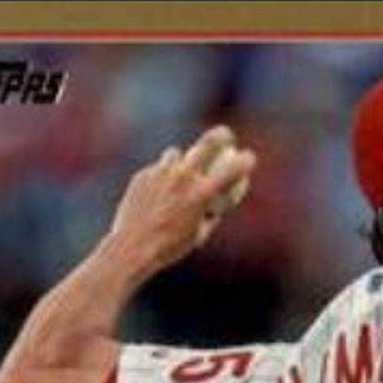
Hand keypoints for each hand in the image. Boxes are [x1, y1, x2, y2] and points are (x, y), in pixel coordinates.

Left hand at [108, 125, 255, 269]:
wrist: (133, 247)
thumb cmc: (171, 247)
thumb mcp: (199, 234)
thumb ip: (211, 214)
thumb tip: (221, 203)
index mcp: (202, 194)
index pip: (233, 169)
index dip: (246, 160)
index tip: (249, 159)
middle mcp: (183, 177)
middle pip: (207, 143)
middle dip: (221, 135)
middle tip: (226, 135)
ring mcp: (161, 173)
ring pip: (176, 153)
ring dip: (182, 161)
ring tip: (179, 175)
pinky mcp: (143, 176)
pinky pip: (157, 170)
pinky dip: (161, 178)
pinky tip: (156, 196)